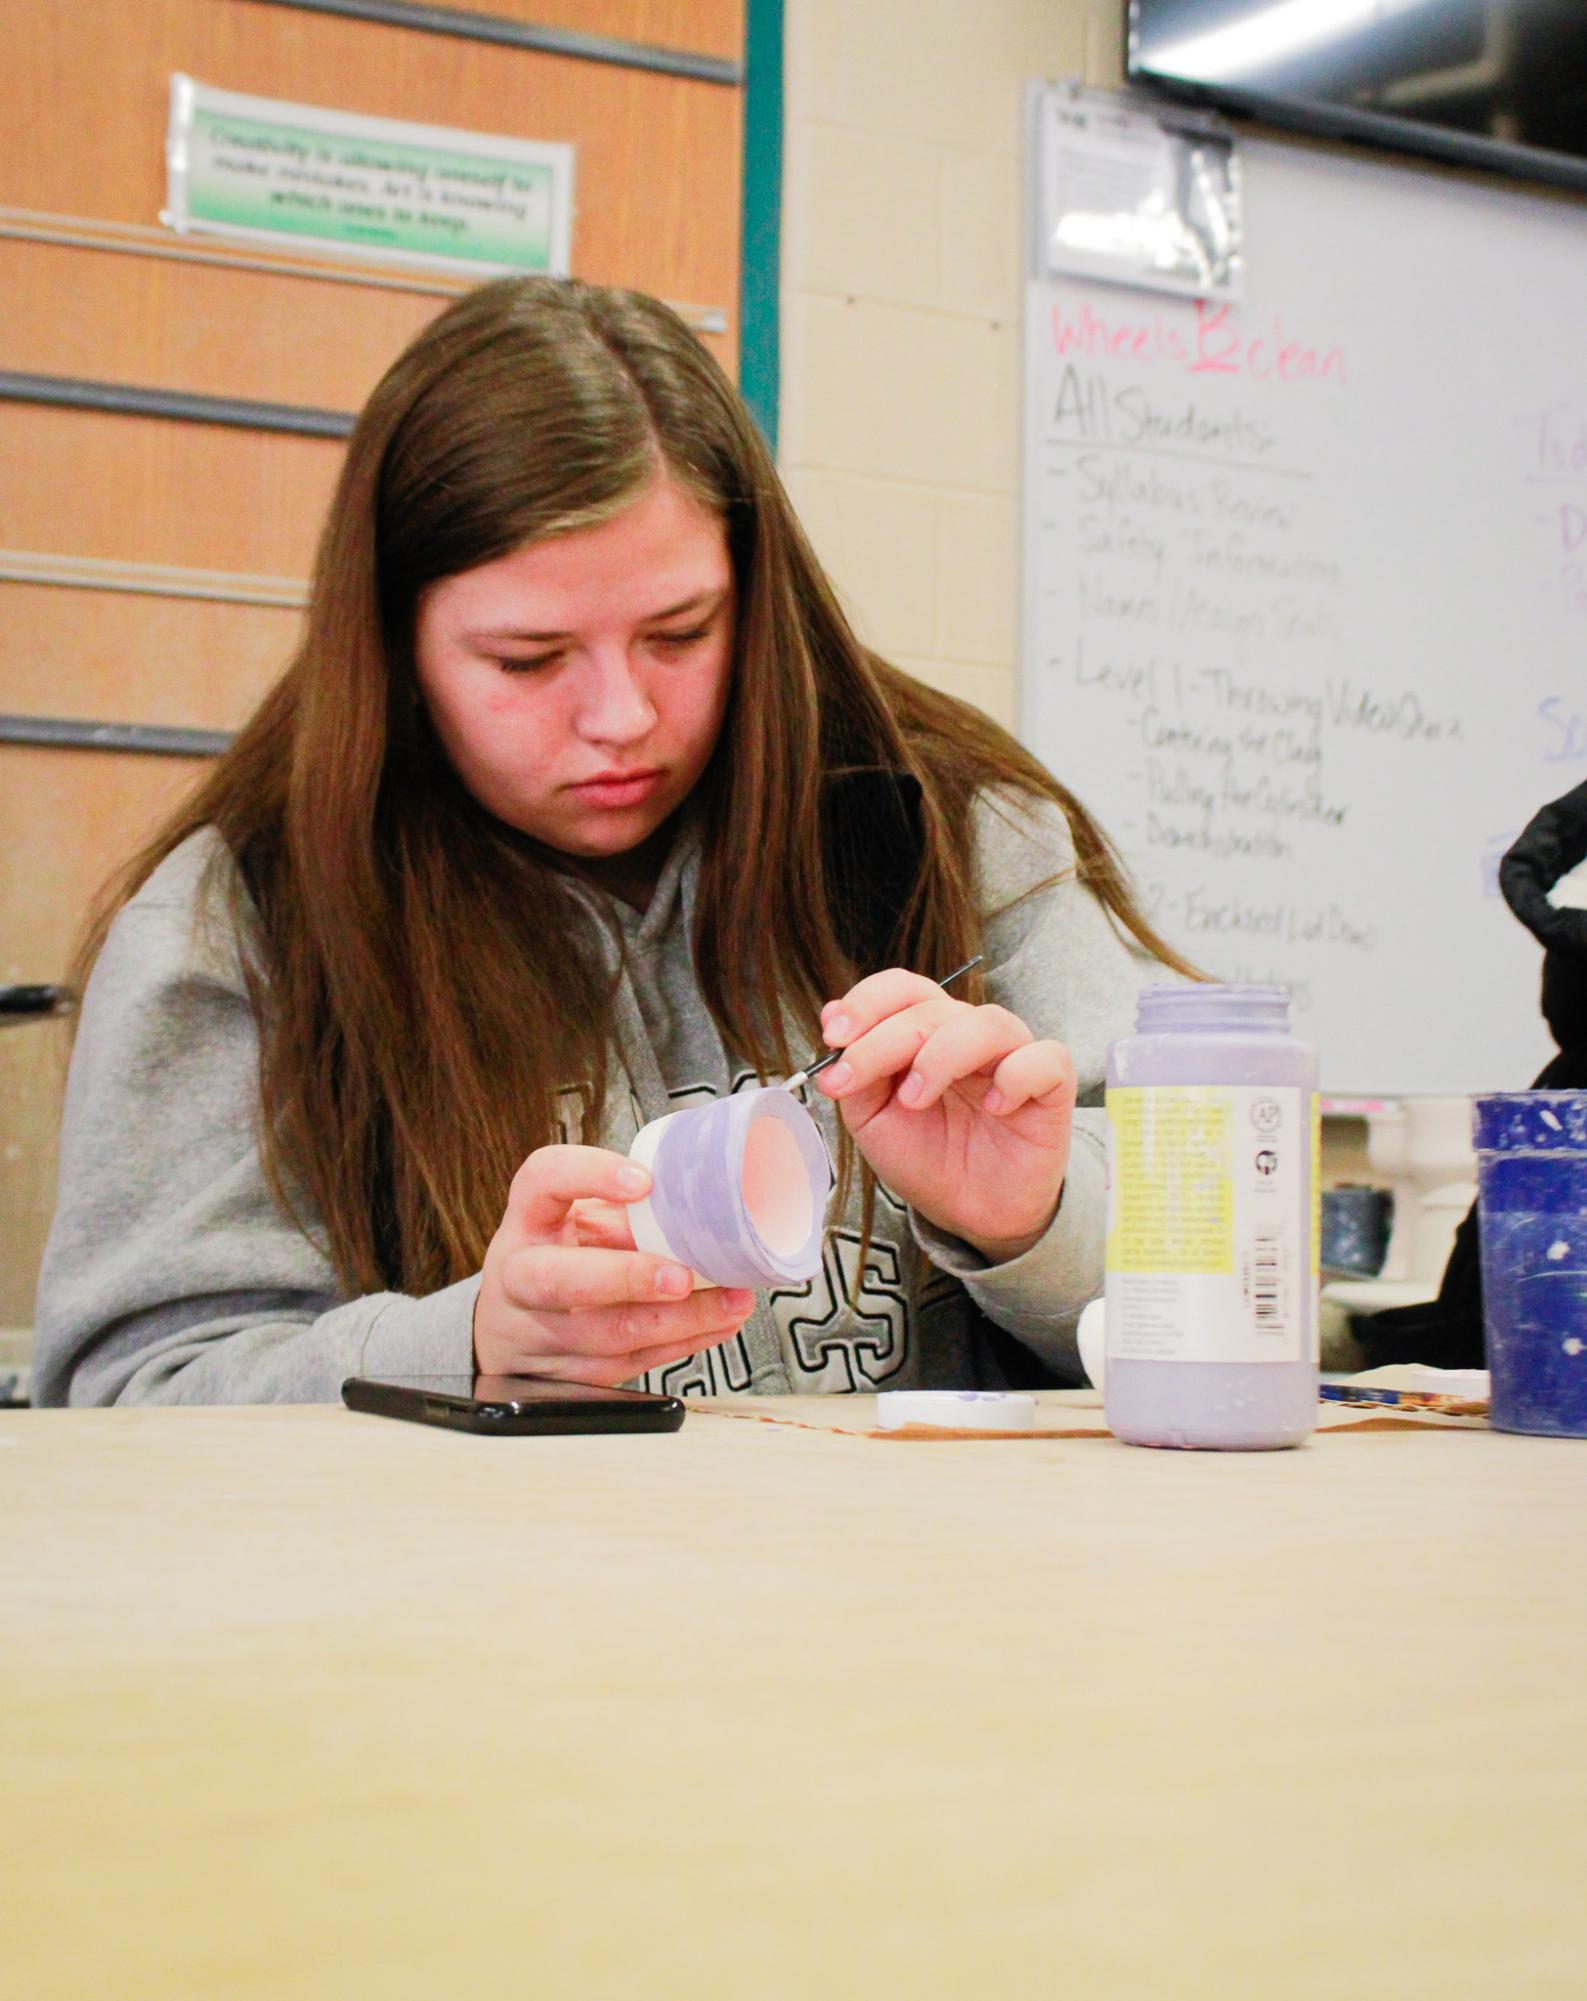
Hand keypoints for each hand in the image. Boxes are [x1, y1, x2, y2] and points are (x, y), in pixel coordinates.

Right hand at [474, 1145, 754, 1385]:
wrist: (509, 1330)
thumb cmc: (553, 1259)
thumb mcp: (573, 1222)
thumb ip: (622, 1214)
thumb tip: (700, 1207)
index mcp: (526, 1222)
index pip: (543, 1181)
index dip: (589, 1176)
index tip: (643, 1181)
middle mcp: (520, 1278)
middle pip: (559, 1279)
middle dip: (627, 1278)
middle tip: (682, 1275)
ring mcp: (540, 1333)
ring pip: (608, 1335)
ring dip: (680, 1319)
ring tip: (732, 1301)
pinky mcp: (572, 1375)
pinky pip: (633, 1363)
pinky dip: (684, 1343)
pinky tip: (719, 1323)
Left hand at [814, 970, 1075, 1262]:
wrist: (971, 1213)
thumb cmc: (927, 1158)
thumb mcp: (874, 1119)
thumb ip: (857, 1073)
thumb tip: (831, 1017)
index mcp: (927, 1032)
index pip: (903, 990)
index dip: (867, 1003)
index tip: (833, 1036)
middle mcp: (970, 1034)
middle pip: (933, 1009)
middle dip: (884, 1041)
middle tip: (854, 1080)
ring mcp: (1014, 1055)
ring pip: (987, 1024)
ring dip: (941, 1056)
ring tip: (916, 1099)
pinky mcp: (1053, 1085)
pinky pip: (1044, 1059)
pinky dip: (1015, 1078)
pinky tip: (994, 1108)